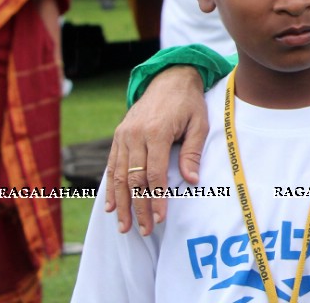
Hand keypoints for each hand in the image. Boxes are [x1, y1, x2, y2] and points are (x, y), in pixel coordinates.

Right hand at [104, 66, 207, 235]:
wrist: (169, 79)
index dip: (157, 198)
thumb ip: (192, 152)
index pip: (154, 173)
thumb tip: (192, 181)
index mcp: (156, 131)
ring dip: (121, 203)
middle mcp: (135, 134)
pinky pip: (111, 165)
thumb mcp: (199, 124)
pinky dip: (110, 187)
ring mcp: (123, 135)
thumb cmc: (188, 103)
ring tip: (125, 226)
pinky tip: (111, 206)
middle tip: (144, 230)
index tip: (160, 218)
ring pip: (118, 176)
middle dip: (139, 207)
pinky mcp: (118, 136)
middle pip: (134, 179)